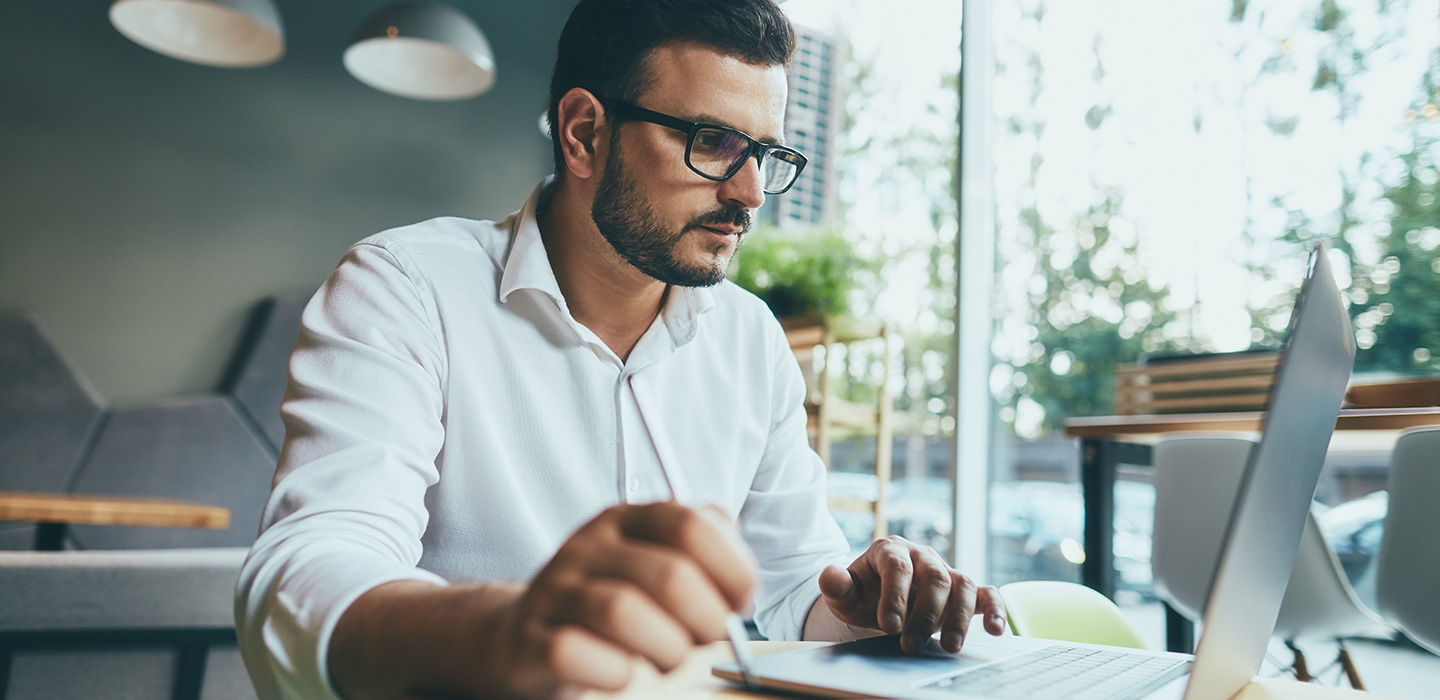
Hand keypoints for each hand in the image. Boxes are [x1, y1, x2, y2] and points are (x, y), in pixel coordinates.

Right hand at [488, 502, 756, 697]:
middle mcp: (588, 546)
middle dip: (708, 619)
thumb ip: (702, 549)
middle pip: (670, 575)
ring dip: (666, 648)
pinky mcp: (528, 640)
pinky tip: (623, 674)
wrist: (524, 636)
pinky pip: (570, 652)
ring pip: (622, 611)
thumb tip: (740, 574)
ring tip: (670, 660)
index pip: (692, 524)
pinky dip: (611, 671)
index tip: (740, 603)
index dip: (732, 569)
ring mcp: (555, 591)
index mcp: (626, 521)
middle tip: (708, 640)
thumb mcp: (652, 562)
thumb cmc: (607, 604)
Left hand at [818, 535, 1006, 654]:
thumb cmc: (862, 595)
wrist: (880, 600)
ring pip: (963, 584)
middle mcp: (923, 556)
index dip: (894, 595)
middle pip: (933, 577)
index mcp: (890, 550)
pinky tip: (997, 630)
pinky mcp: (965, 590)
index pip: (897, 566)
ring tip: (950, 646)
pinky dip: (995, 609)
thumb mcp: (844, 593)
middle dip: (925, 613)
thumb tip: (828, 575)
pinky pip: (987, 594)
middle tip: (912, 644)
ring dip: (959, 616)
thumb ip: (836, 586)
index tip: (889, 626)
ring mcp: (946, 571)